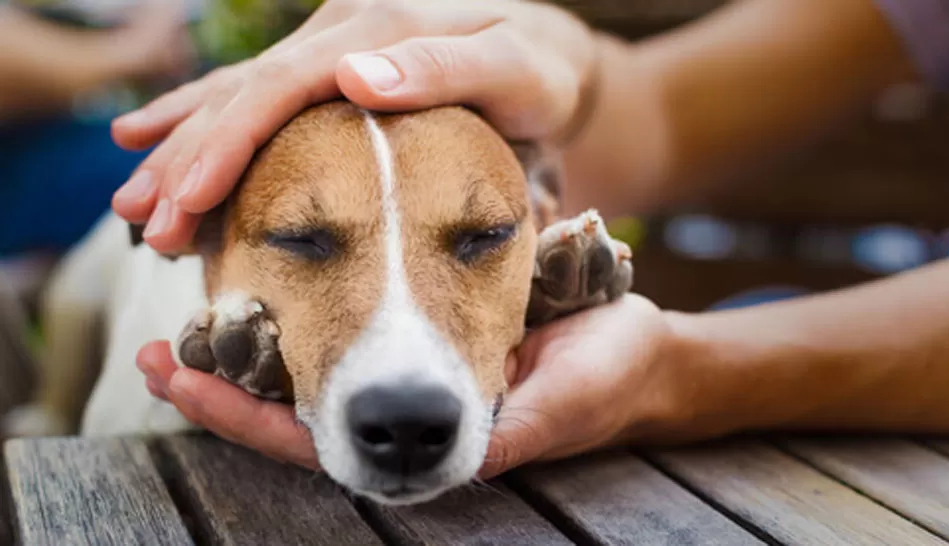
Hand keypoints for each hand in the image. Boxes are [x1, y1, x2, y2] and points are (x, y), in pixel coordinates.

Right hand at [110, 0, 597, 252]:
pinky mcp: (333, 74)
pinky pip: (258, 101)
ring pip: (237, 98)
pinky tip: (158, 144)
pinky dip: (206, 127)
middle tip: (142, 223)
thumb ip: (442, 67)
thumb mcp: (512, 67)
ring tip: (134, 205)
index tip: (187, 200)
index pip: (281, 86)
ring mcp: (331, 51)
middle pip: (243, 94)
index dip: (227, 142)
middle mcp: (340, 34)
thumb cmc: (539, 72)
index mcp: (376, 28)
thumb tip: (357, 77)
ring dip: (182, 150)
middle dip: (187, 160)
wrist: (550, 57)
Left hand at [137, 294, 699, 476]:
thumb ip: (504, 427)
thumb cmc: (607, 375)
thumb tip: (441, 450)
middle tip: (156, 354)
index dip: (252, 418)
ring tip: (187, 316)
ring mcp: (415, 376)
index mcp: (433, 436)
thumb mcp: (558, 401)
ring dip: (248, 349)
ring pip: (315, 371)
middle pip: (297, 411)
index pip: (322, 441)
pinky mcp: (427, 334)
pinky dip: (301, 309)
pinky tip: (261, 278)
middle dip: (225, 388)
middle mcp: (411, 411)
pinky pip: (351, 329)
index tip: (183, 378)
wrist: (637, 354)